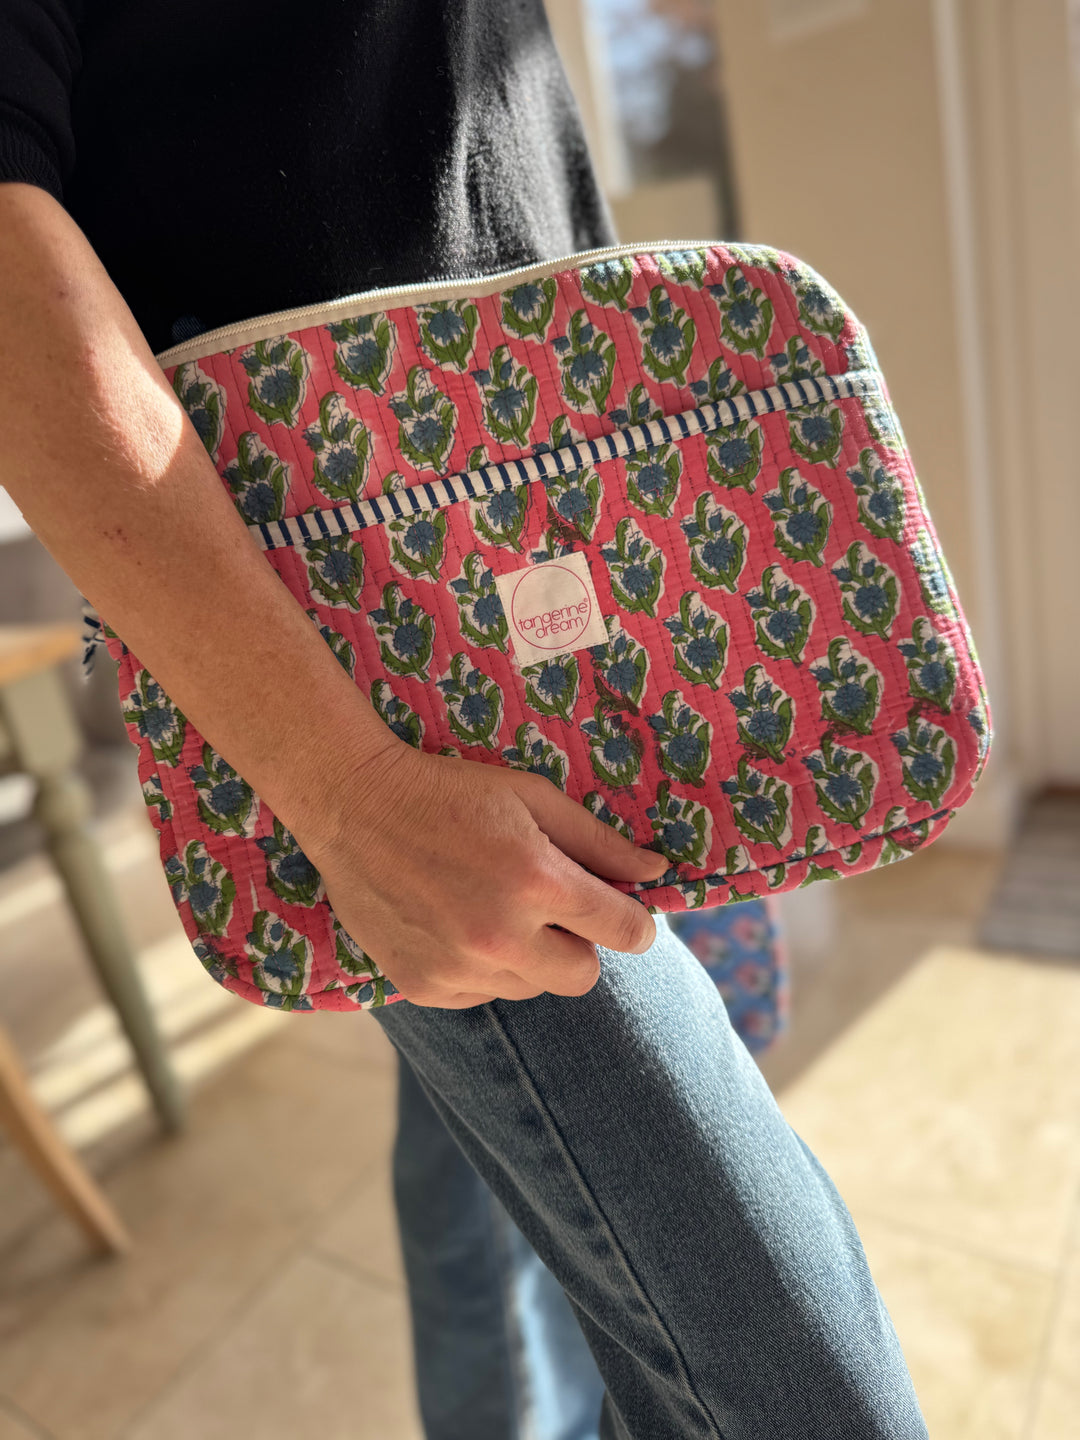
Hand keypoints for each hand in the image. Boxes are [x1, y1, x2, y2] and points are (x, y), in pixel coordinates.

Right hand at [302, 744, 669, 1008]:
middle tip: (549, 907)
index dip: (634, 921)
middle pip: (585, 975)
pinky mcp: (424, 985)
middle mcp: (503, 935)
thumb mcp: (533, 797)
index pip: (626, 932)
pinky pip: (482, 995)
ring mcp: (460, 967)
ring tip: (494, 909)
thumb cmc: (451, 792)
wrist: (353, 806)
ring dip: (530, 958)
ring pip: (532, 988)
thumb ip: (599, 841)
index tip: (622, 911)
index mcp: (539, 882)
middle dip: (580, 943)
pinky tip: (458, 925)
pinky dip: (483, 970)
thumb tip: (655, 872)